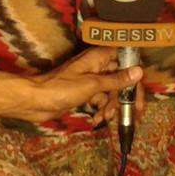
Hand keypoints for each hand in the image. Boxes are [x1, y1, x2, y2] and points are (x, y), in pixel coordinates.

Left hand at [25, 47, 142, 122]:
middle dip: (126, 98)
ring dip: (112, 106)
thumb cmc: (61, 88)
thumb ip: (117, 80)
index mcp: (99, 57)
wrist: (35, 102)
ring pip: (112, 92)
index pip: (126, 61)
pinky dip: (101, 109)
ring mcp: (91, 79)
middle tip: (134, 115)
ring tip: (105, 117)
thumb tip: (138, 71)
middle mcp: (97, 65)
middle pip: (122, 79)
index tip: (139, 96)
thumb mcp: (92, 85)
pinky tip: (96, 119)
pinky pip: (101, 99)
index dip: (135, 77)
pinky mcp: (85, 92)